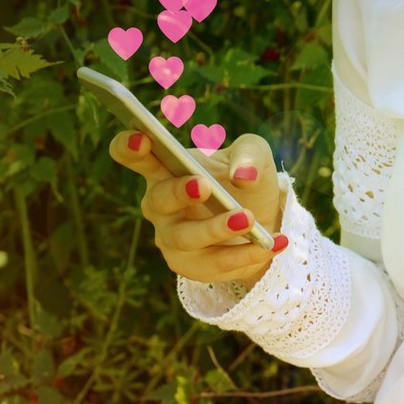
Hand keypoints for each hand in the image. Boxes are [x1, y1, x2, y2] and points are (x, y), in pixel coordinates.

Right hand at [109, 130, 286, 287]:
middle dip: (179, 192)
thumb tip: (243, 174)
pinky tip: (273, 243)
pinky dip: (246, 253)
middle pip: (157, 200)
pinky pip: (215, 264)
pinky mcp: (190, 265)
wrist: (264, 219)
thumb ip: (249, 153)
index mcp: (166, 168)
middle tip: (205, 186)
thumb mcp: (255, 155)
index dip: (130, 147)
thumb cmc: (246, 178)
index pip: (135, 155)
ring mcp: (171, 237)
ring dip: (217, 229)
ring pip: (187, 238)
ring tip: (248, 219)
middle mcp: (160, 204)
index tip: (142, 138)